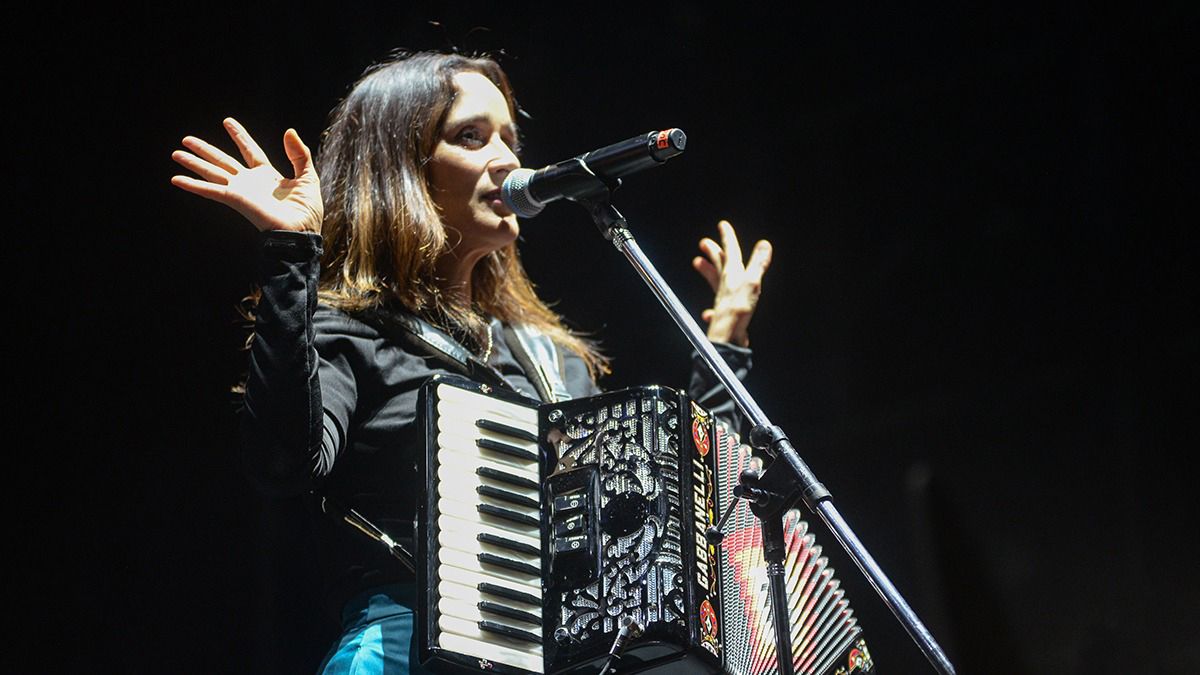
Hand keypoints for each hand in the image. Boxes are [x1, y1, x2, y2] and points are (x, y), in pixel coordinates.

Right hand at [171, 117, 322, 233]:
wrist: (301, 232)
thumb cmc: (307, 211)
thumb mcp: (307, 177)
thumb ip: (299, 154)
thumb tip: (289, 131)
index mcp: (268, 176)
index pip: (250, 151)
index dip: (239, 137)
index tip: (227, 122)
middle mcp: (250, 182)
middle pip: (223, 161)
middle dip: (205, 150)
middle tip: (186, 139)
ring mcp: (241, 191)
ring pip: (212, 172)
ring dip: (194, 163)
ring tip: (176, 153)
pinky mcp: (235, 200)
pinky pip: (211, 190)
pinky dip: (193, 185)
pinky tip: (177, 179)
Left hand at [692, 220, 772, 346]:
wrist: (727, 339)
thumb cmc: (738, 311)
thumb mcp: (752, 284)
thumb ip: (758, 265)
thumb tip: (764, 244)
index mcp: (732, 276)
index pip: (730, 252)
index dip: (727, 238)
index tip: (722, 225)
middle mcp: (725, 287)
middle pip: (718, 266)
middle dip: (713, 252)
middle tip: (703, 242)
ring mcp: (723, 301)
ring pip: (714, 283)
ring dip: (707, 272)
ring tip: (697, 263)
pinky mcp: (725, 317)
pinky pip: (717, 309)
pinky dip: (712, 308)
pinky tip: (708, 312)